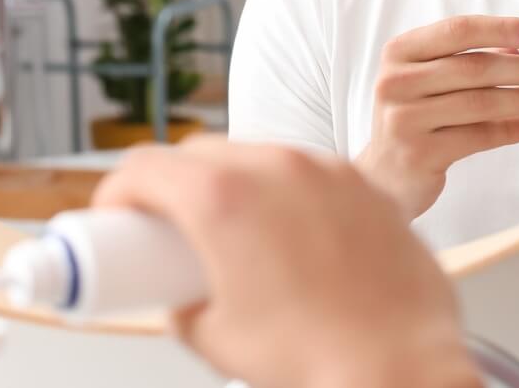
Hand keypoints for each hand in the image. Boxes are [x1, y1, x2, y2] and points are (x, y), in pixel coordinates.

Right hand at [92, 138, 481, 387]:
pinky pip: (309, 171)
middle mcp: (274, 168)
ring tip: (236, 234)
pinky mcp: (364, 185)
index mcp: (223, 199)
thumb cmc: (319, 359)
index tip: (116, 215)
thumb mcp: (216, 339)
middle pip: (198, 152)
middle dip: (173, 185)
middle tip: (167, 228)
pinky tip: (292, 236)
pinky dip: (287, 193)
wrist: (401, 369)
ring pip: (256, 154)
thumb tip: (184, 297)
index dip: (117, 193)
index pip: (144, 168)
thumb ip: (184, 305)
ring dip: (233, 182)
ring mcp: (324, 170)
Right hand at [356, 16, 518, 217]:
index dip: (504, 29)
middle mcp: (396, 81)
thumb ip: (471, 60)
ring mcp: (405, 118)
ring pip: (479, 103)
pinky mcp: (420, 152)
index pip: (459, 30)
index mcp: (400, 52)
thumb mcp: (432, 80)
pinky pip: (477, 136)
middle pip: (474, 67)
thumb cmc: (414, 117)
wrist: (383, 176)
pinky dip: (509, 130)